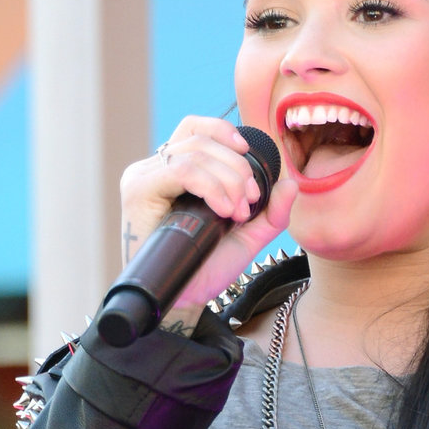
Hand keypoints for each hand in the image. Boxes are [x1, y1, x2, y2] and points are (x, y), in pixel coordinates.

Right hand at [117, 115, 295, 317]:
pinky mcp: (138, 193)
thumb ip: (272, 211)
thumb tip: (291, 183)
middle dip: (236, 168)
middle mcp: (154, 170)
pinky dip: (210, 186)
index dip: (223, 131)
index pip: (194, 129)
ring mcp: (144, 179)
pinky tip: (223, 210)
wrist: (184, 300)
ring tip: (237, 212)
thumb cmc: (208, 267)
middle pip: (200, 140)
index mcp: (174, 171)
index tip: (247, 153)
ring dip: (227, 179)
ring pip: (193, 153)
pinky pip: (179, 171)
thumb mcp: (249, 236)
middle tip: (250, 202)